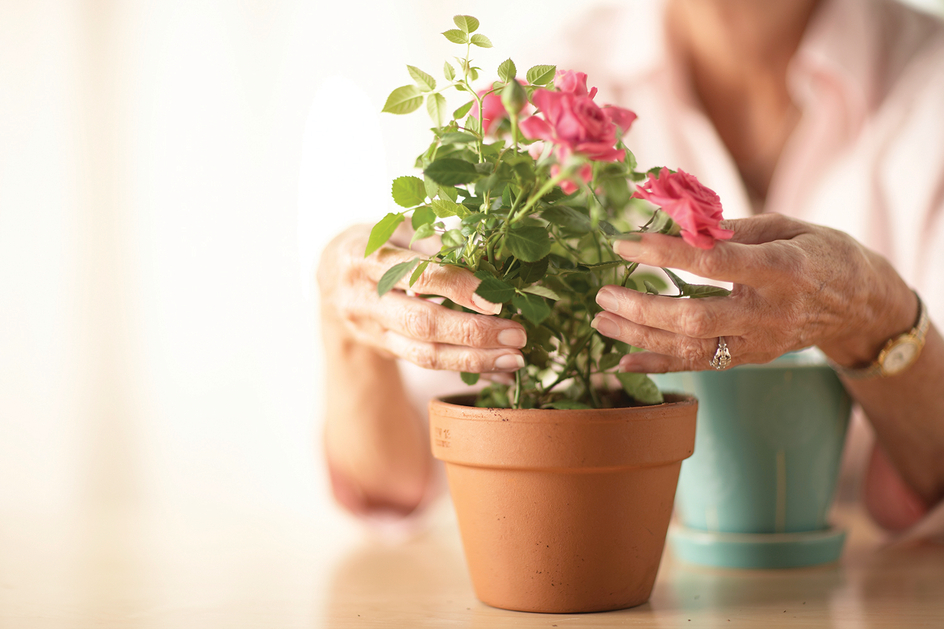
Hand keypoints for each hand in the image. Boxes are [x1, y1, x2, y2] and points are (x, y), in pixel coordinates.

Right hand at [317, 224, 526, 372]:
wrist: (331, 278)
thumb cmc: (375, 243)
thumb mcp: (396, 228)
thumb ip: (433, 241)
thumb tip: (484, 258)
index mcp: (365, 258)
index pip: (416, 276)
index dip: (456, 287)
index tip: (495, 299)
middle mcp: (364, 299)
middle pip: (422, 323)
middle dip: (473, 332)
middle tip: (516, 335)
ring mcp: (372, 330)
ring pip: (425, 354)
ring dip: (474, 360)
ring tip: (514, 359)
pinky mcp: (385, 350)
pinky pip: (429, 364)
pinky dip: (468, 369)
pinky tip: (499, 372)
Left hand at [591, 213, 916, 372]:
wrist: (859, 305)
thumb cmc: (819, 252)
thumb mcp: (786, 225)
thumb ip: (732, 227)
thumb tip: (676, 220)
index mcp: (781, 268)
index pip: (712, 262)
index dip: (664, 253)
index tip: (624, 243)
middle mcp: (769, 312)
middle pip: (695, 317)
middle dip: (642, 307)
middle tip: (604, 293)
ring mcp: (759, 343)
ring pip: (691, 348)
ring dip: (640, 336)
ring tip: (601, 320)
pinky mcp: (751, 359)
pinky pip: (698, 367)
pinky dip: (658, 366)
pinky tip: (623, 361)